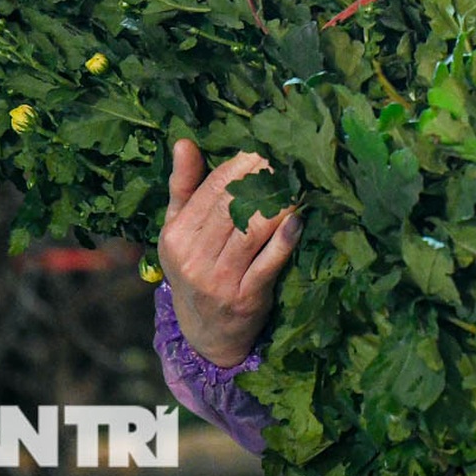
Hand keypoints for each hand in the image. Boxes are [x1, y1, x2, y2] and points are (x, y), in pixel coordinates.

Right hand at [156, 139, 300, 367]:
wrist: (205, 334)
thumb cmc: (195, 269)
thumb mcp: (179, 232)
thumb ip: (183, 187)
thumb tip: (183, 142)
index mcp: (176, 236)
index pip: (211, 191)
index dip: (239, 167)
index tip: (264, 149)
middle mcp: (193, 258)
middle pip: (232, 207)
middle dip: (262, 180)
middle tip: (288, 159)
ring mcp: (218, 280)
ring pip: (251, 231)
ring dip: (278, 204)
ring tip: (298, 183)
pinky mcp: (245, 298)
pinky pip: (268, 263)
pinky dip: (284, 240)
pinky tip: (298, 219)